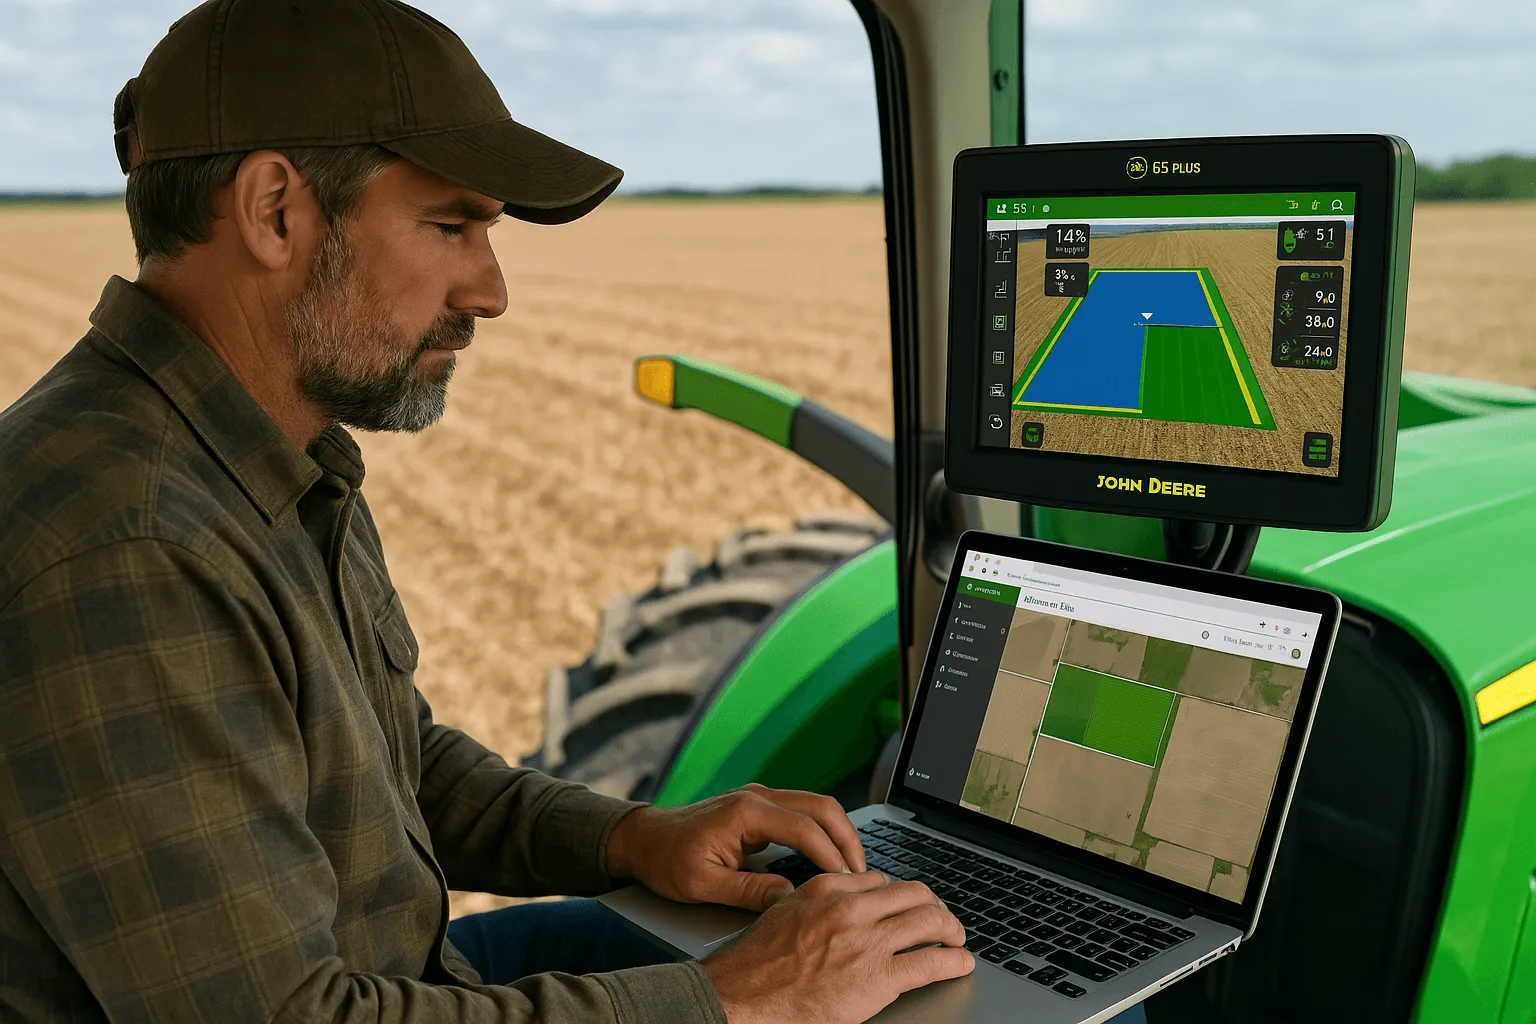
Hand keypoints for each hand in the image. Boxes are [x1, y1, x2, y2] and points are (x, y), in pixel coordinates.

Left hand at [606, 783, 865, 910]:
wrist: (642, 839)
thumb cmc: (666, 860)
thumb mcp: (703, 885)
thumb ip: (749, 891)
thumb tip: (791, 897)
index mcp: (746, 811)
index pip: (805, 829)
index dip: (831, 857)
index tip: (847, 885)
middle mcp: (758, 796)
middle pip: (821, 807)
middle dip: (848, 839)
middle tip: (863, 875)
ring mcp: (760, 797)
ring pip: (816, 805)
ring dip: (839, 833)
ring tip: (854, 869)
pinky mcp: (760, 806)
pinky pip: (803, 812)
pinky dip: (824, 831)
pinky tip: (831, 858)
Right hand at [703, 871, 973, 1023]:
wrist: (744, 996)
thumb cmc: (756, 962)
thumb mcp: (784, 911)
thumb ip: (816, 899)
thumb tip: (839, 896)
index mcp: (828, 889)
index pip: (880, 881)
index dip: (898, 896)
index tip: (905, 907)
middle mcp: (852, 909)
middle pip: (914, 894)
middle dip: (934, 906)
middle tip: (942, 919)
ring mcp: (868, 942)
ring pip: (930, 921)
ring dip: (952, 930)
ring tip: (958, 939)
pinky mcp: (879, 978)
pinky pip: (931, 963)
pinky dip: (955, 962)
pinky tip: (961, 964)